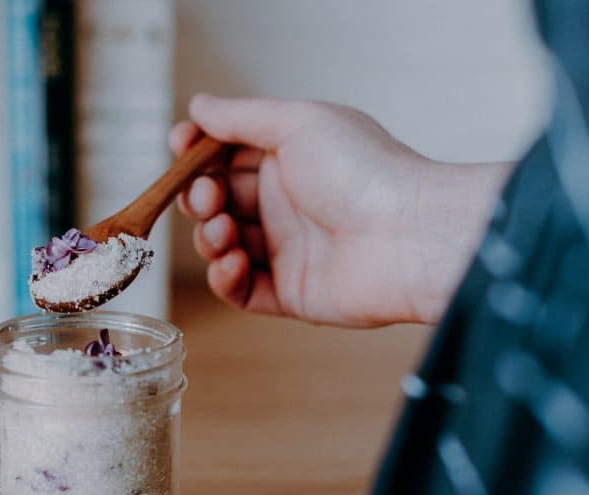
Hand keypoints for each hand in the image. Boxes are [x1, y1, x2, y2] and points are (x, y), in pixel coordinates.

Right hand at [171, 94, 509, 326]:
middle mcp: (286, 204)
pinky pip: (240, 290)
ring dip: (209, 237)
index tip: (179, 148)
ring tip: (223, 231)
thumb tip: (199, 106)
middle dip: (199, 198)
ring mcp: (287, 250)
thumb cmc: (365, 171)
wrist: (409, 236)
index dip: (197, 155)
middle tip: (206, 197)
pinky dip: (225, 279)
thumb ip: (242, 117)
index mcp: (289, 159)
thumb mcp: (298, 123)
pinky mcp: (290, 293)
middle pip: (217, 202)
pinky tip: (232, 262)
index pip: (226, 156)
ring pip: (222, 246)